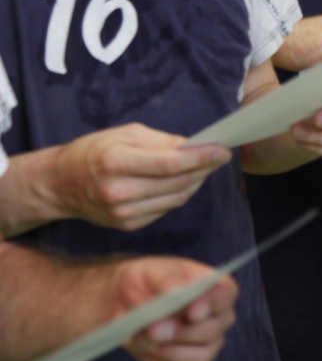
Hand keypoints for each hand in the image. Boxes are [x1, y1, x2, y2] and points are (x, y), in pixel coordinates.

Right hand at [51, 124, 230, 231]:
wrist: (60, 185)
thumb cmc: (93, 152)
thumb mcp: (125, 134)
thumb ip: (161, 141)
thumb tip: (194, 146)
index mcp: (116, 163)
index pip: (170, 164)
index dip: (201, 157)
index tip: (223, 150)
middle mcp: (119, 192)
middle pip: (177, 183)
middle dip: (204, 168)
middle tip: (220, 156)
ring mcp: (123, 213)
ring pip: (176, 199)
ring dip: (196, 182)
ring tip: (205, 166)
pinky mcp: (128, 225)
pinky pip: (166, 209)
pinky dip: (180, 194)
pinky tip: (184, 181)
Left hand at [113, 257, 238, 360]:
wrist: (126, 301)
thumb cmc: (147, 280)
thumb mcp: (155, 270)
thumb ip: (168, 279)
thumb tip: (177, 292)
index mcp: (218, 288)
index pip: (225, 297)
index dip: (211, 306)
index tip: (191, 313)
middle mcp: (219, 318)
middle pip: (213, 330)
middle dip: (180, 332)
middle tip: (152, 328)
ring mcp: (207, 344)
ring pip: (200, 357)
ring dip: (168, 350)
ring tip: (143, 337)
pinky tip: (144, 346)